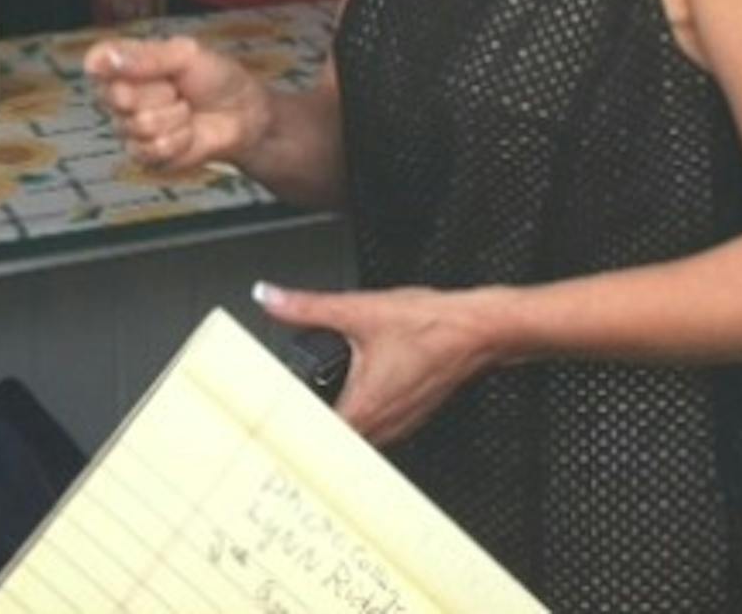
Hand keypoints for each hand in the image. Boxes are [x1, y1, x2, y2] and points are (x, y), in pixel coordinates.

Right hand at [88, 36, 271, 173]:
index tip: (141, 66)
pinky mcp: (144, 156)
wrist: (242, 114)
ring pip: (140, 125)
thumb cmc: (215, 77)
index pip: (96, 62)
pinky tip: (187, 132)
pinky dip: (180, 140)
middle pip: (118, 97)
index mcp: (124, 65)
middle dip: (160, 92)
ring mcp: (129, 128)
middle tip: (176, 88)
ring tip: (185, 109)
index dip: (111, 67)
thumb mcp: (185, 54)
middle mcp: (119, 97)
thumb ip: (144, 57)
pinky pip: (152, 149)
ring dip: (175, 117)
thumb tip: (103, 59)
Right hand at [99, 0, 167, 22]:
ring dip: (122, 15)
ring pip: (116, 11)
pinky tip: (113, 8)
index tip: (147, 25)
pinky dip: (108, 6)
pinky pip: (104, 0)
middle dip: (134, 21)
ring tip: (126, 17)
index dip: (146, 22)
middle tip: (137, 23)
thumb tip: (160, 16)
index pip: (144, 18)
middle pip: (129, 18)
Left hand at [255, 281, 504, 446]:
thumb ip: (309, 306)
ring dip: (333, 425)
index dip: (285, 440)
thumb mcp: (360, 310)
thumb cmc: (432, 326)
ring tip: (306, 411)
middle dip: (305, 431)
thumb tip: (271, 297)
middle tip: (275, 421)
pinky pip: (375, 425)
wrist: (477, 329)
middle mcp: (381, 425)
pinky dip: (357, 415)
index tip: (263, 434)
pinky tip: (350, 395)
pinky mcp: (410, 412)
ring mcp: (398, 423)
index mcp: (363, 409)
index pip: (312, 444)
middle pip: (331, 444)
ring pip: (355, 438)